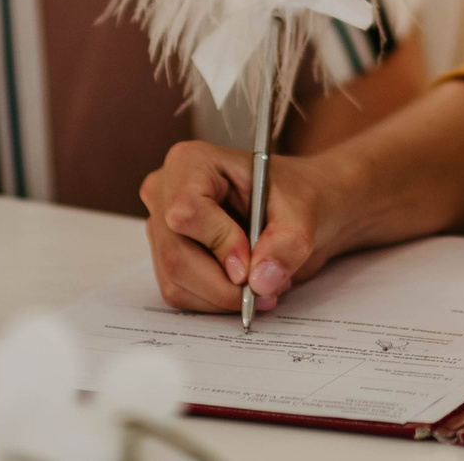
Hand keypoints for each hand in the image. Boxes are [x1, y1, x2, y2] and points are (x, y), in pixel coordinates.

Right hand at [139, 140, 361, 312]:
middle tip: (266, 291)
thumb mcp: (303, 213)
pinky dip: (215, 301)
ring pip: (176, 281)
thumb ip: (286, 244)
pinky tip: (241, 285)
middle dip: (224, 285)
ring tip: (261, 282)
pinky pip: (180, 293)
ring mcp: (160, 226)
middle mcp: (165, 191)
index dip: (220, 243)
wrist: (294, 206)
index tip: (253, 263)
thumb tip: (260, 281)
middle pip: (177, 255)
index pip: (187, 211)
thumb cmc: (294, 196)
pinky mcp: (165, 256)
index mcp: (192, 162)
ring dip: (222, 296)